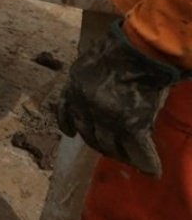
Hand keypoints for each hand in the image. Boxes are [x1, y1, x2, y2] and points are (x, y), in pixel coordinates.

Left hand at [56, 21, 185, 176]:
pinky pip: (138, 150)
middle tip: (110, 149)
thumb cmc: (118, 48)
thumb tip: (93, 91)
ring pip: (110, 146)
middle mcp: (86, 105)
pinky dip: (146, 162)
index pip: (66, 112)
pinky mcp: (131, 124)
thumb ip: (86, 79)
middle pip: (88, 133)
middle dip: (98, 143)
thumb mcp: (89, 60)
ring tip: (130, 160)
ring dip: (120, 155)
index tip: (71, 134)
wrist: (138, 48)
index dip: (69, 126)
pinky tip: (152, 171)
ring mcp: (107, 117)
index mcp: (74, 86)